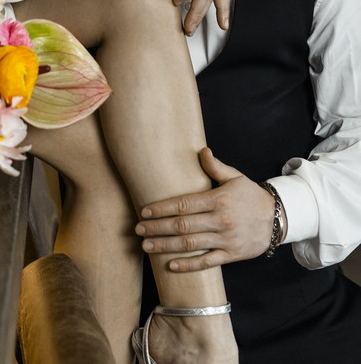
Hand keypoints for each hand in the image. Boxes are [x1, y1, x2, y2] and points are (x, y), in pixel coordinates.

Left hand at [134, 147, 278, 268]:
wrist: (278, 218)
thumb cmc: (251, 196)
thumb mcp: (235, 177)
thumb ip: (216, 166)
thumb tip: (201, 150)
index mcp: (217, 200)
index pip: (184, 204)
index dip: (162, 208)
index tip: (145, 211)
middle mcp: (219, 220)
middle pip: (182, 225)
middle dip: (158, 227)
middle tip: (138, 229)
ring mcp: (225, 239)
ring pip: (190, 244)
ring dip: (166, 246)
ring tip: (146, 245)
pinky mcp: (231, 255)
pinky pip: (207, 262)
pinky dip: (188, 265)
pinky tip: (171, 265)